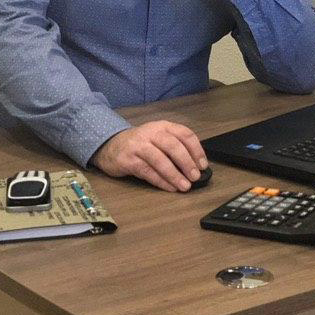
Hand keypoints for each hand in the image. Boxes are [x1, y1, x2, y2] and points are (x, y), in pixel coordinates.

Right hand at [91, 120, 208, 191]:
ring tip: (184, 186)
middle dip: (186, 162)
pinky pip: (147, 172)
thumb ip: (175, 148)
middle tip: (195, 176)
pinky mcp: (128, 159)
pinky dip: (161, 181)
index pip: (184, 134)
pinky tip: (170, 188)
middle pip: (173, 145)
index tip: (203, 165)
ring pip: (160, 159)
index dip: (196, 150)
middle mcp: (151, 133)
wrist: (111, 146)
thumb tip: (196, 167)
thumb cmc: (140, 145)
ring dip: (174, 174)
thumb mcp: (158, 139)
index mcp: (163, 126)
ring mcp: (138, 145)